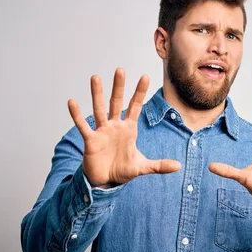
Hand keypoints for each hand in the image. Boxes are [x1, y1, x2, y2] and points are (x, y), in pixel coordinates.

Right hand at [68, 68, 180, 187]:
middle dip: (119, 86)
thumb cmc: (122, 170)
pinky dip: (77, 115)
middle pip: (117, 102)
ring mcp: (102, 131)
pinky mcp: (91, 140)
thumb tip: (178, 166)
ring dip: (97, 94)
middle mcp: (115, 126)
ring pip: (99, 109)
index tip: (145, 76)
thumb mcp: (142, 167)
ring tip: (95, 77)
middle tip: (120, 69)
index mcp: (128, 129)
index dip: (140, 92)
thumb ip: (159, 166)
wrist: (105, 181)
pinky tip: (72, 102)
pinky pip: (83, 125)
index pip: (135, 106)